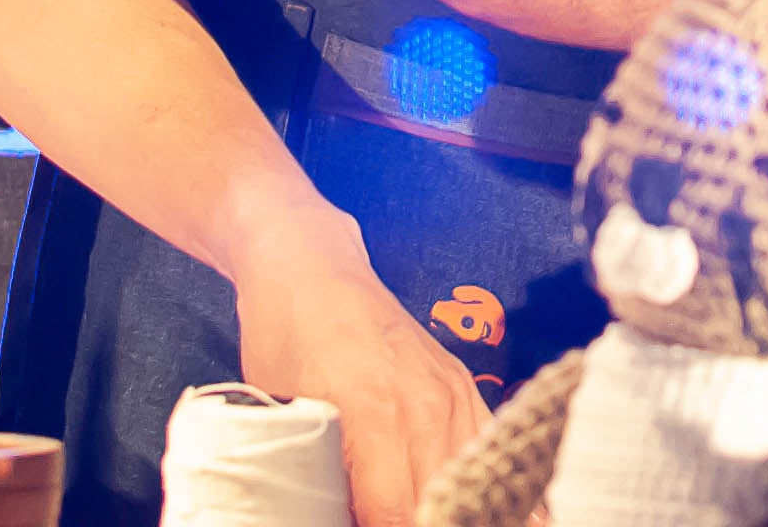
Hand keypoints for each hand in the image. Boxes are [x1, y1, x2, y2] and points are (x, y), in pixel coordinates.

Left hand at [229, 219, 485, 526]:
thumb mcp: (280, 415)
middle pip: (444, 505)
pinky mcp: (463, 386)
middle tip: (397, 523)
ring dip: (457, 509)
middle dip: (429, 522)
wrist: (312, 266)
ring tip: (443, 518)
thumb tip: (325, 520)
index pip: (397, 517)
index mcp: (375, 417)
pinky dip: (486, 481)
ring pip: (475, 479)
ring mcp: (453, 393)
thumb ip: (311, 479)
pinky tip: (487, 509)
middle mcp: (427, 408)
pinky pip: (487, 448)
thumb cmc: (283, 339)